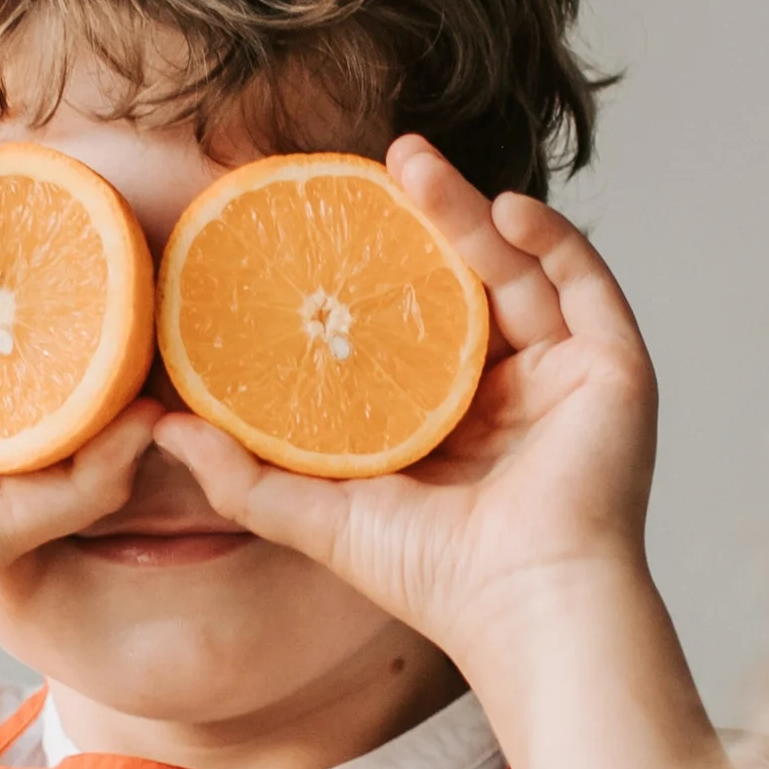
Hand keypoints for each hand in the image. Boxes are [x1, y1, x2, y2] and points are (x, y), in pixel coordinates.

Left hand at [148, 142, 659, 672]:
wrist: (520, 609)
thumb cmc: (431, 578)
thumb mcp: (316, 515)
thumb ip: (239, 474)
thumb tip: (154, 424)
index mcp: (453, 415)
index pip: (417, 316)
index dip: (378, 262)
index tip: (329, 211)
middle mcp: (514, 388)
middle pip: (470, 278)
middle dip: (429, 213)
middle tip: (382, 159)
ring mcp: (567, 374)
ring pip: (521, 268)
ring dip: (473, 211)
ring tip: (417, 166)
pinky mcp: (615, 368)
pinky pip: (584, 283)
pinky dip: (550, 239)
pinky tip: (502, 209)